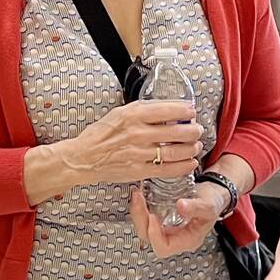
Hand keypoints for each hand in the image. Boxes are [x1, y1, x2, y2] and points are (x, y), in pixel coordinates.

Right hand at [58, 99, 201, 189]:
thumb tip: (168, 108)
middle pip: (176, 131)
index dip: (185, 110)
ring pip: (175, 151)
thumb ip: (142, 110)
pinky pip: (167, 169)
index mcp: (132, 115)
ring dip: (191, 148)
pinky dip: (183, 166)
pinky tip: (190, 162)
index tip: (191, 111)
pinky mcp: (139, 170)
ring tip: (196, 145)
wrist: (83, 157)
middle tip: (197, 129)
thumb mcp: (119, 113)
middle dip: (193, 130)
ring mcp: (139, 153)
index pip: (167, 110)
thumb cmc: (100, 135)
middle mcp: (137, 133)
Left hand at [128, 183, 224, 257]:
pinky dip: (141, 207)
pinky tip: (140, 194)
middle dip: (140, 219)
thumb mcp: (209, 205)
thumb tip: (181, 206)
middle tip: (138, 199)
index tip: (152, 216)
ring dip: (138, 212)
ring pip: (144, 227)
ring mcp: (165, 228)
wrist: (212, 193)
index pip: (164, 247)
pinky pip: (145, 217)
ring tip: (137, 195)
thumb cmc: (213, 202)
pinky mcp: (160, 218)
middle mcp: (174, 237)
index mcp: (186, 240)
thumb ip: (196, 207)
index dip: (154, 235)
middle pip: (149, 237)